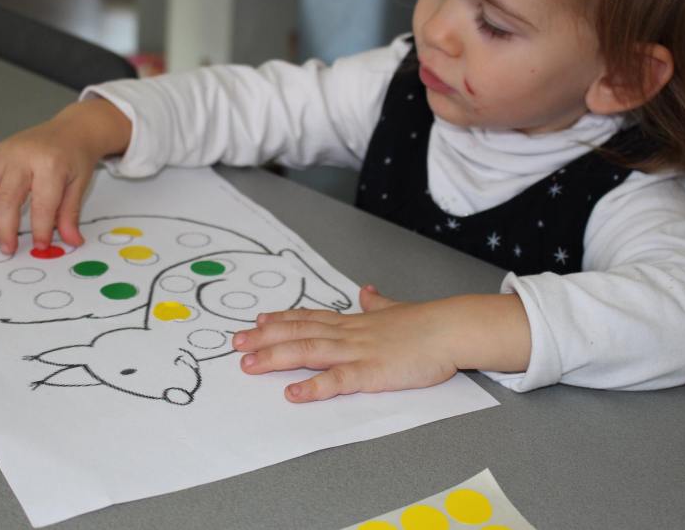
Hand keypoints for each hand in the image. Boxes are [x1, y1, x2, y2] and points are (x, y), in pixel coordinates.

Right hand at [0, 99, 130, 253]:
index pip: (42, 205)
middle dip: (6, 228)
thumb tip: (71, 242)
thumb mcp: (79, 186)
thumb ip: (70, 215)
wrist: (71, 130)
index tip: (41, 246)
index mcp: (50, 165)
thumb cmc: (75, 158)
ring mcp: (5, 152)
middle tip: (8, 249)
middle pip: (7, 198)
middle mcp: (24, 157)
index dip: (40, 229)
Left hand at [233, 286, 530, 402]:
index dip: (281, 319)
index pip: (310, 317)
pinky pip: (336, 381)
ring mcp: (357, 352)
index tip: (257, 320)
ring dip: (275, 358)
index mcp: (353, 321)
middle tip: (235, 343)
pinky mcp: (370, 373)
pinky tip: (292, 394)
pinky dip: (313, 388)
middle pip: (298, 333)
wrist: (449, 329)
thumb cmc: (425, 324)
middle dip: (264, 338)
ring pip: (308, 353)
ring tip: (248, 365)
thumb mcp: (395, 308)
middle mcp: (347, 333)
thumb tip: (366, 290)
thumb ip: (377, 303)